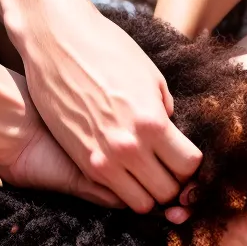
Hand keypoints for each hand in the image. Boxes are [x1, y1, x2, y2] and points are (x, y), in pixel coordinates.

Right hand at [16, 4, 201, 212]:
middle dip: (174, 182)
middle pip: (169, 191)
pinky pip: (115, 195)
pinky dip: (126, 190)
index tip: (185, 156)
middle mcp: (130, 147)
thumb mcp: (149, 75)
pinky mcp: (85, 164)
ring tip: (145, 174)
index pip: (189, 166)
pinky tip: (124, 171)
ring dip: (149, 192)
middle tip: (168, 168)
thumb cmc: (105, 49)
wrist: (55, 42)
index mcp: (153, 122)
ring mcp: (105, 159)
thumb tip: (170, 128)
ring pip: (143, 204)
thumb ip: (164, 109)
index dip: (191, 164)